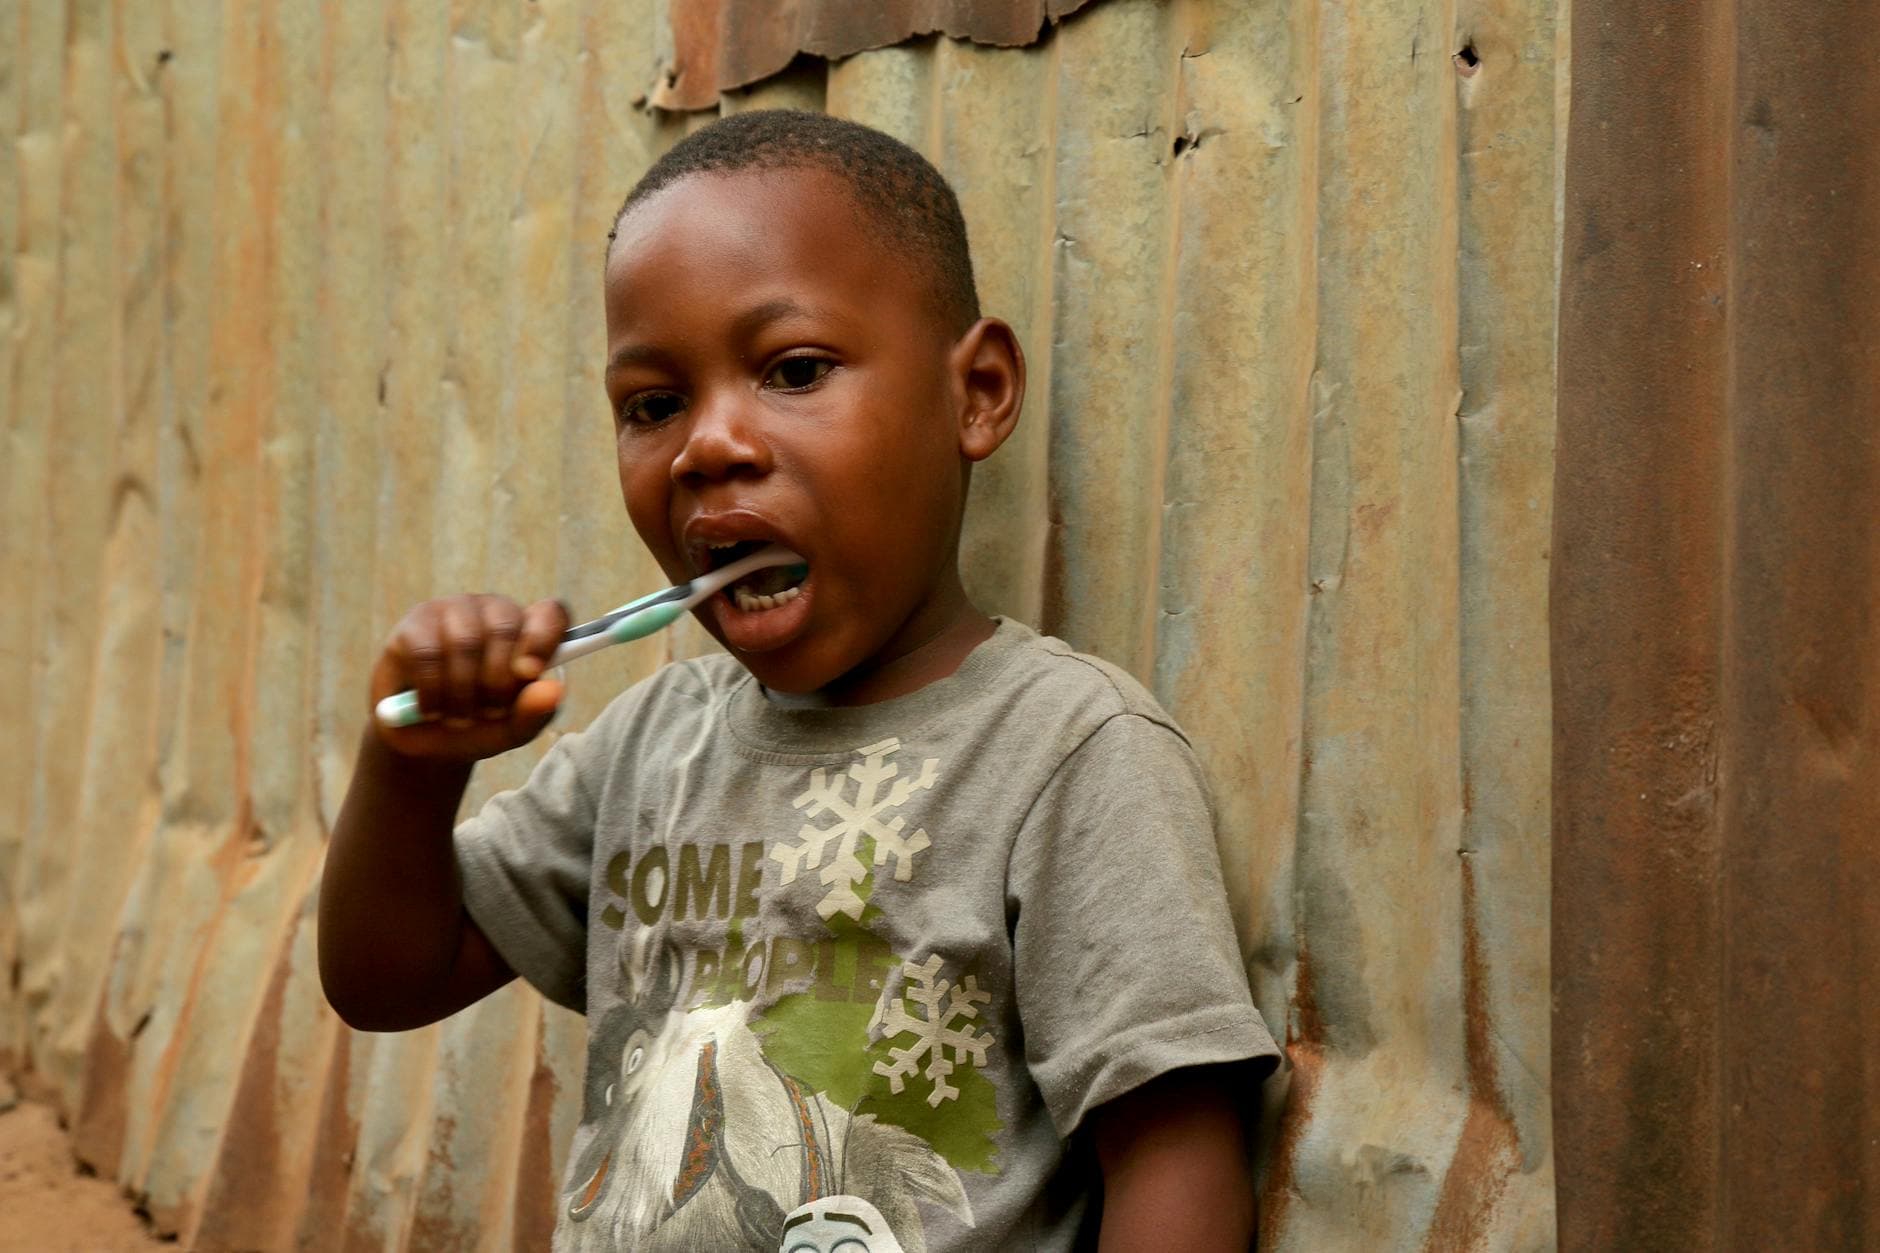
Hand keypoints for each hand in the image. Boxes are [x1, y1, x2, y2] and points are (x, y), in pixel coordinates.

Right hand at [370, 595, 570, 760]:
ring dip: (462, 692)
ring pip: (465, 642)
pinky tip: (431, 710)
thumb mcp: (509, 731)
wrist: (421, 741)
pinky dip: (432, 692)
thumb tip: (553, 689)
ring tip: (458, 718)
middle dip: (497, 681)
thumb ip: (535, 713)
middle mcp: (493, 610)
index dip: (543, 638)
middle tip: (489, 714)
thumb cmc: (476, 726)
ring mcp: (453, 610)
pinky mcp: (415, 623)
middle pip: (505, 627)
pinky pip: (428, 653)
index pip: (551, 613)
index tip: (528, 674)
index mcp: (528, 630)